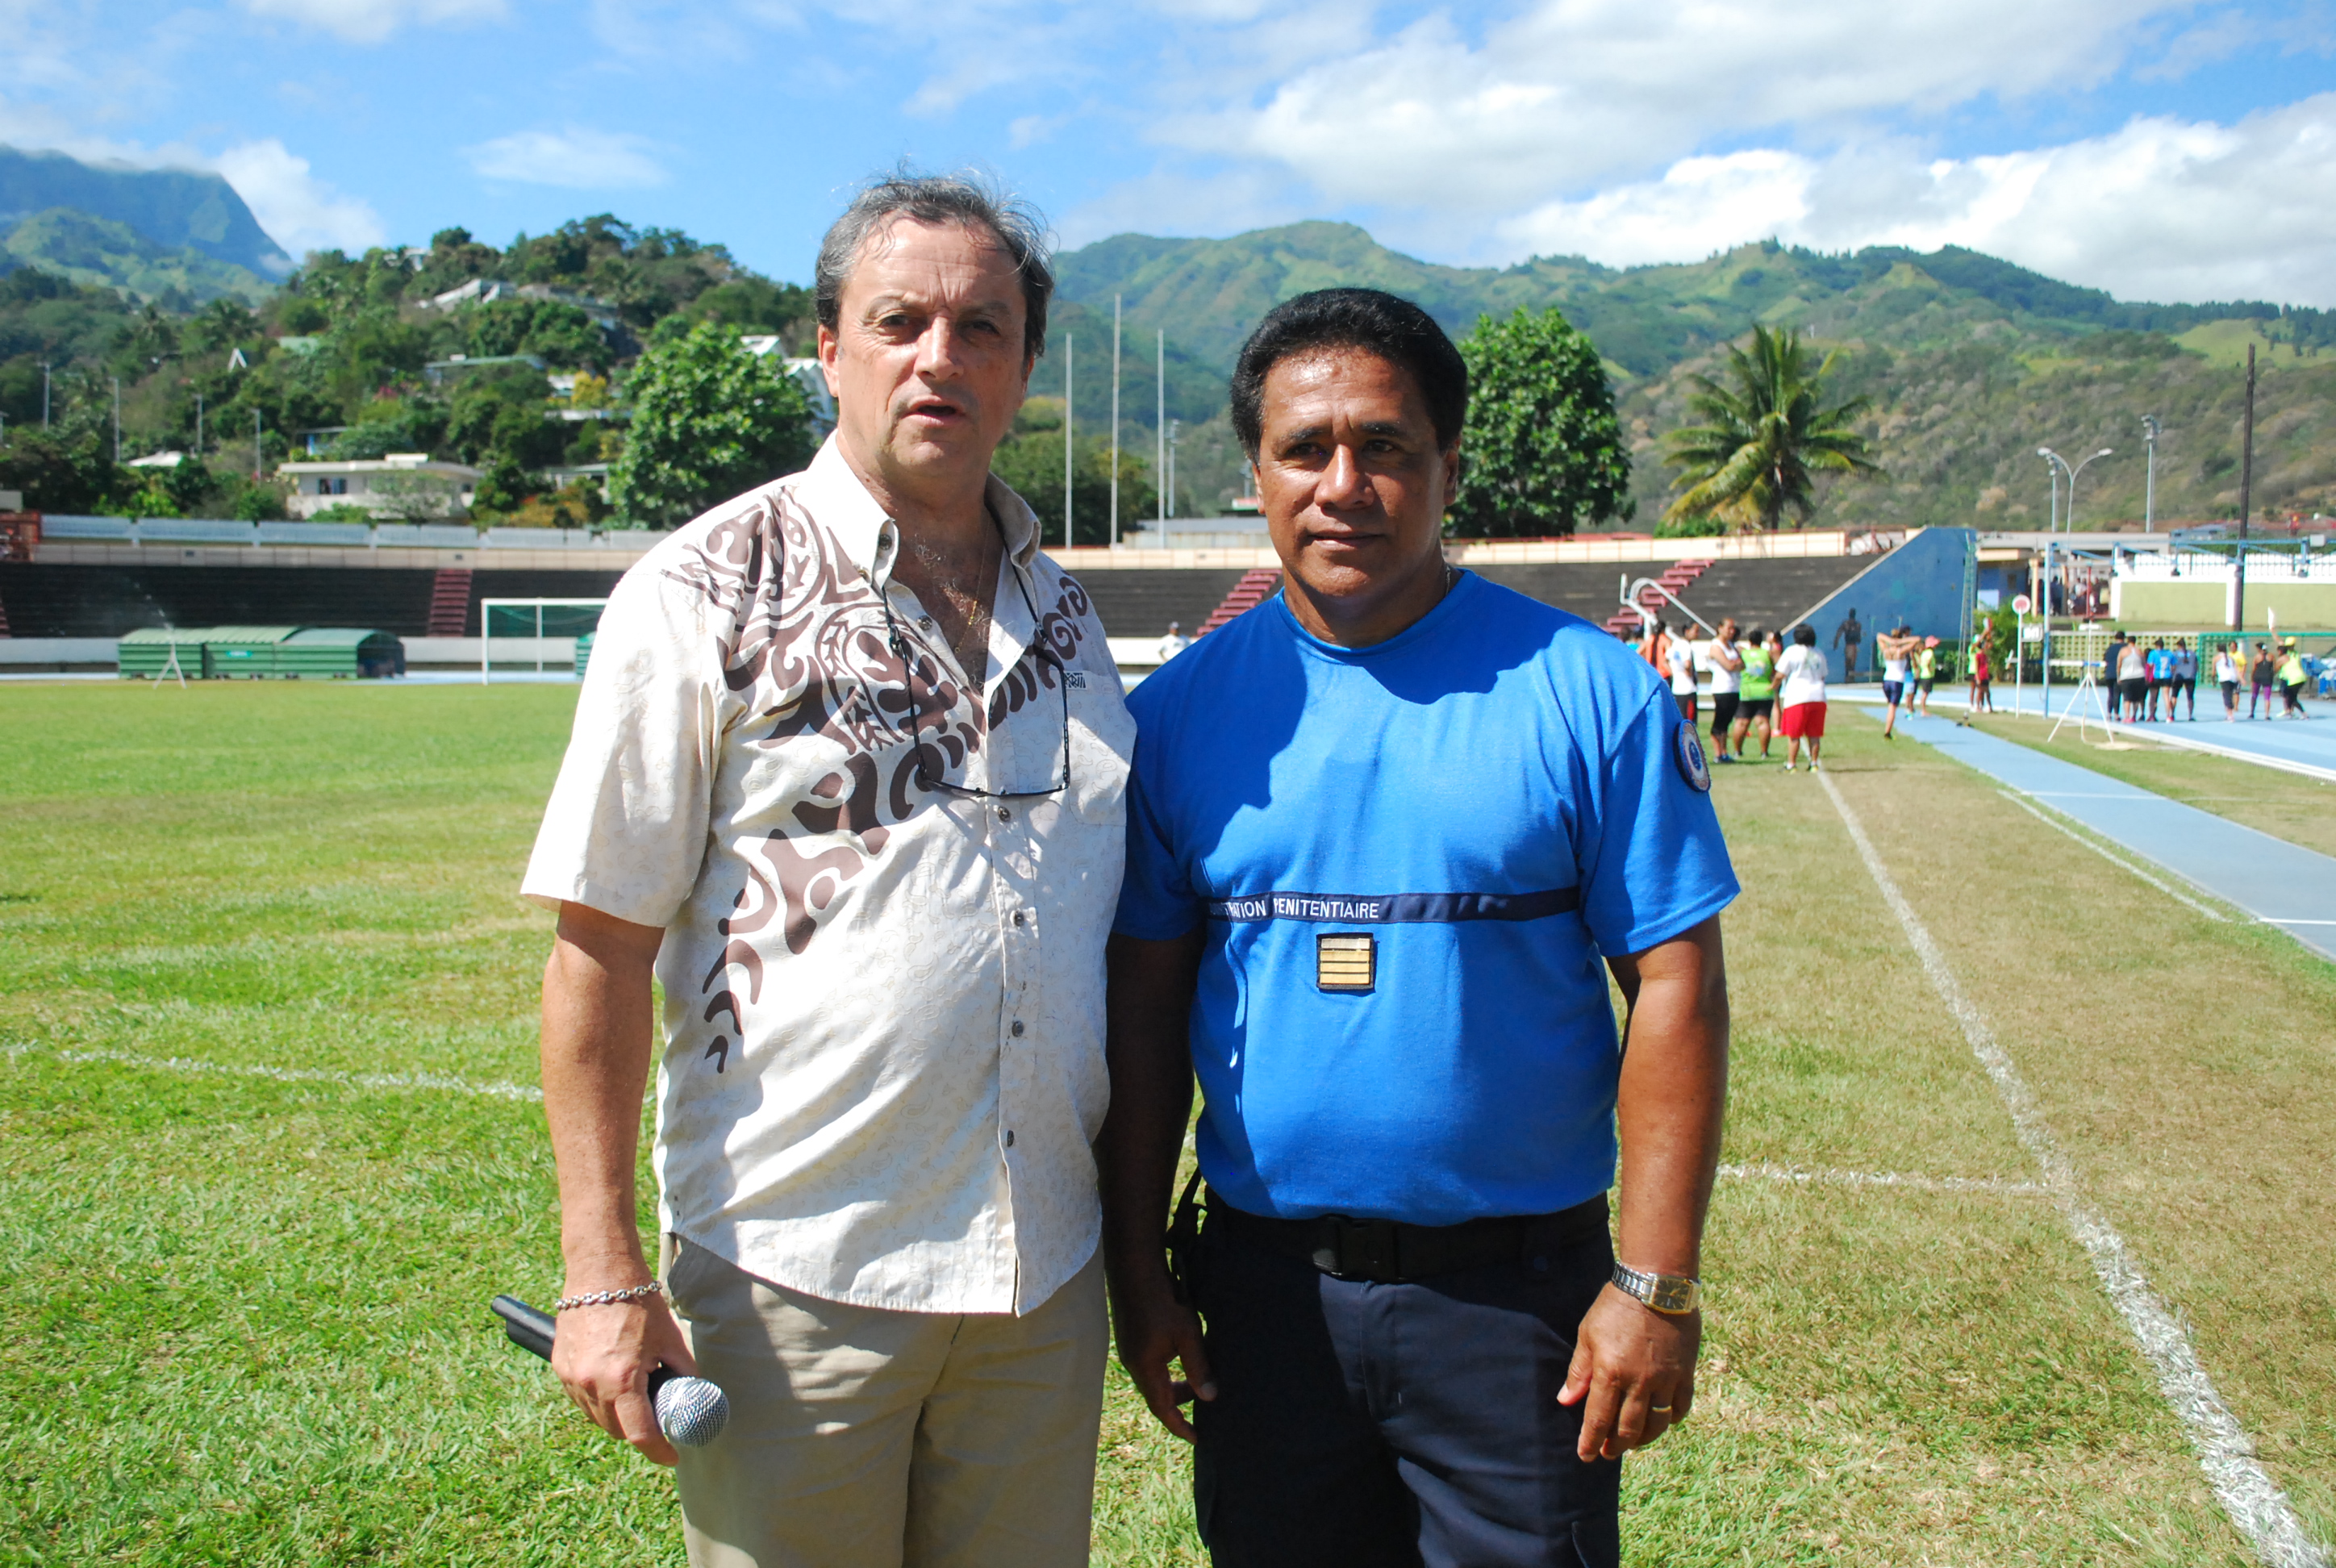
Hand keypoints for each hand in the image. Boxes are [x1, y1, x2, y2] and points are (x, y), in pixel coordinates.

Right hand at [549, 1292, 698, 1466]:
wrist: (600, 1272)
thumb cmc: (639, 1302)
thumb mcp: (670, 1340)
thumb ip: (683, 1372)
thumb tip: (695, 1396)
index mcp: (621, 1380)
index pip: (639, 1434)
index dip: (659, 1451)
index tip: (672, 1455)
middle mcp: (590, 1384)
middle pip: (617, 1430)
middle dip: (638, 1430)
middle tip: (657, 1417)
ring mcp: (571, 1377)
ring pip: (596, 1417)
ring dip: (616, 1416)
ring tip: (635, 1394)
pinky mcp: (560, 1367)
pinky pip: (581, 1399)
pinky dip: (598, 1399)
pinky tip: (613, 1382)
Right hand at [1106, 1260, 1215, 1442]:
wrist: (1134, 1269)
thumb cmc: (1163, 1300)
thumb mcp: (1187, 1335)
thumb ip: (1198, 1367)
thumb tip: (1209, 1398)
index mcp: (1145, 1368)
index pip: (1162, 1408)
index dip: (1179, 1425)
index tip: (1196, 1439)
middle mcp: (1133, 1363)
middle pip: (1156, 1395)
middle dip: (1178, 1405)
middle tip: (1201, 1408)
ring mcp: (1129, 1349)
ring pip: (1153, 1378)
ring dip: (1172, 1385)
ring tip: (1194, 1384)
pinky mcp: (1130, 1335)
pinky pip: (1149, 1363)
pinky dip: (1165, 1370)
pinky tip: (1179, 1356)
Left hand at [1557, 1283, 1699, 1461]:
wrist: (1657, 1284)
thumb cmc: (1616, 1305)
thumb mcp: (1588, 1333)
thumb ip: (1578, 1371)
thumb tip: (1566, 1401)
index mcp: (1610, 1373)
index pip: (1598, 1419)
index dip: (1590, 1441)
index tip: (1585, 1456)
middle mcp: (1639, 1382)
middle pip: (1628, 1429)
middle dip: (1616, 1446)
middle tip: (1608, 1453)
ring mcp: (1666, 1380)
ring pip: (1656, 1425)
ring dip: (1643, 1440)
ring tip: (1632, 1442)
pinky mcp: (1686, 1374)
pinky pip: (1680, 1408)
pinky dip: (1670, 1420)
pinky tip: (1661, 1420)